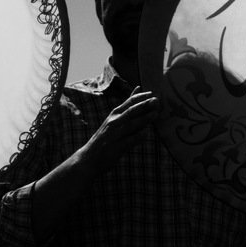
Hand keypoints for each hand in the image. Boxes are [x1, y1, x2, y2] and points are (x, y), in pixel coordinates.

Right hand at [31, 88, 160, 243]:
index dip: (141, 97)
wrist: (89, 158)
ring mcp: (114, 135)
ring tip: (155, 114)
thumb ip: (127, 105)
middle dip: (144, 105)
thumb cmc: (105, 137)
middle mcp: (114, 123)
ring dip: (144, 119)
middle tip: (157, 100)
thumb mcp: (114, 118)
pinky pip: (129, 140)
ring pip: (131, 124)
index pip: (129, 102)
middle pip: (131, 111)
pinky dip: (138, 136)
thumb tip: (138, 88)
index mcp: (113, 115)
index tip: (152, 94)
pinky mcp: (116, 147)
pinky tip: (146, 133)